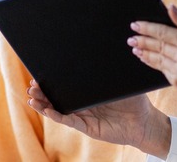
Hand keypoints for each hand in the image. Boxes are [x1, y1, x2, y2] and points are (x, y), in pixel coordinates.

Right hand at [26, 80, 170, 157]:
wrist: (145, 122)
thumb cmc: (135, 101)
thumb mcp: (122, 81)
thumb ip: (112, 69)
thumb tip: (106, 49)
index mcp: (90, 93)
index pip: (68, 85)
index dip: (53, 80)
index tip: (40, 72)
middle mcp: (84, 105)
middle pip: (58, 97)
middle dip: (43, 91)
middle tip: (32, 84)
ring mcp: (84, 116)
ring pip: (59, 110)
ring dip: (44, 105)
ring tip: (32, 97)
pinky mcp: (88, 127)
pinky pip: (69, 121)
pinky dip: (56, 116)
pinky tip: (47, 110)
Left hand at [129, 5, 176, 124]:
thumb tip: (170, 8)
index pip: (163, 32)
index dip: (147, 28)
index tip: (136, 24)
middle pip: (157, 45)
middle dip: (142, 40)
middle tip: (130, 36)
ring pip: (156, 58)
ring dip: (143, 52)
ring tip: (134, 47)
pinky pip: (161, 69)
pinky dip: (152, 62)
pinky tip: (146, 58)